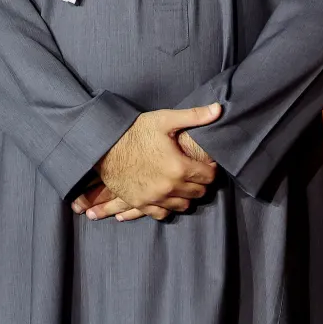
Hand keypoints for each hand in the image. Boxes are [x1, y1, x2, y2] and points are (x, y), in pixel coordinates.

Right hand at [78, 104, 221, 220]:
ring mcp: (155, 198)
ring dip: (186, 195)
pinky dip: (168, 206)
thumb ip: (194, 116)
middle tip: (194, 172)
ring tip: (182, 183)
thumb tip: (219, 109)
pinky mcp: (141, 204)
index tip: (205, 163)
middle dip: (200, 182)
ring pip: (184, 205)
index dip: (210, 169)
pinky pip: (163, 214)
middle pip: (199, 192)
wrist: (104, 147)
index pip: (209, 176)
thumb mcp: (164, 119)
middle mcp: (170, 187)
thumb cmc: (134, 132)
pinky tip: (167, 195)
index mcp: (179, 167)